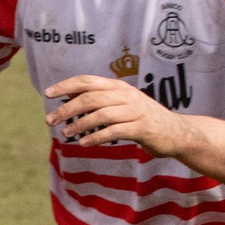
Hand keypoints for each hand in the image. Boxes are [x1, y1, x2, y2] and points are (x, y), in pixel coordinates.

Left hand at [43, 75, 190, 155]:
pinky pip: (114, 131)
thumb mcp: (121, 104)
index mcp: (118, 87)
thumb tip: (68, 97)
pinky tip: (83, 143)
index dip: (66, 86)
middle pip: (91, 97)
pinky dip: (96, 137)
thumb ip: (99, 100)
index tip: (48, 94)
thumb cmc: (142, 119)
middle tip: (50, 120)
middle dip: (67, 108)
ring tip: (65, 134)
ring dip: (79, 124)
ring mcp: (135, 111)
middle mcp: (126, 95)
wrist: (176, 132)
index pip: (87, 81)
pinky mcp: (142, 128)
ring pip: (101, 114)